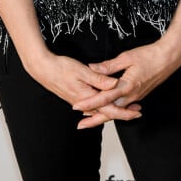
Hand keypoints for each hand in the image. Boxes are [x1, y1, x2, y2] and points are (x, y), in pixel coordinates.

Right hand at [27, 51, 141, 127]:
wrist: (43, 69)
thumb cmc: (61, 67)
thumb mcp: (82, 71)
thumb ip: (99, 79)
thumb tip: (115, 85)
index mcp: (88, 97)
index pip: (110, 109)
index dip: (125, 112)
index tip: (137, 112)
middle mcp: (84, 103)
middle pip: (107, 113)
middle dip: (123, 113)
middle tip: (137, 111)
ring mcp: (79, 102)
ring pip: (100, 110)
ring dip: (114, 110)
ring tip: (127, 107)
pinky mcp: (76, 98)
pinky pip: (93, 107)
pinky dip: (103, 107)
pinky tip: (106, 105)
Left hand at [73, 41, 180, 128]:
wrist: (169, 58)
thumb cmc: (150, 55)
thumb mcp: (126, 57)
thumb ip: (109, 66)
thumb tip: (92, 67)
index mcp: (126, 86)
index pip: (103, 98)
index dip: (89, 103)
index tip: (76, 107)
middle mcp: (131, 96)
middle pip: (110, 112)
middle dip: (94, 119)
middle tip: (80, 125)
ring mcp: (136, 97)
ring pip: (117, 111)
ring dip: (103, 116)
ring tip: (90, 120)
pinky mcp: (139, 95)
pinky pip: (123, 107)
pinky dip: (113, 111)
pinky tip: (107, 110)